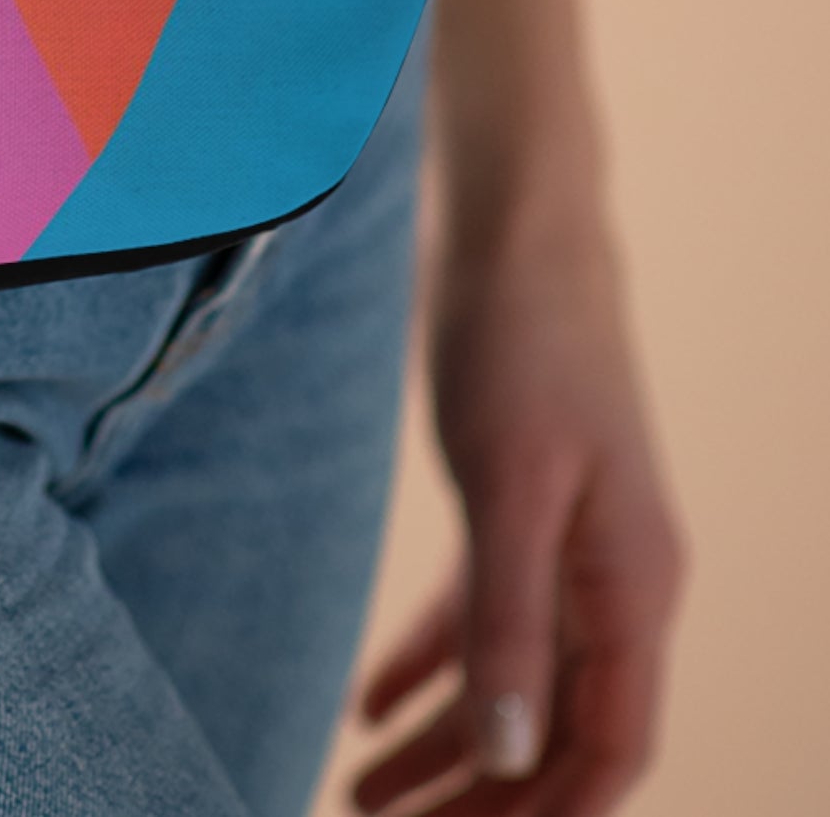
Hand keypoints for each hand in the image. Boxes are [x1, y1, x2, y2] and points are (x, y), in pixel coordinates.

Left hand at [351, 192, 686, 815]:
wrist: (515, 232)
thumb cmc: (522, 344)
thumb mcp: (510, 485)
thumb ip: (510, 619)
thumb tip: (512, 759)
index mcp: (634, 586)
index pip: (608, 748)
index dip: (544, 816)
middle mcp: (611, 579)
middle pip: (553, 729)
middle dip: (478, 798)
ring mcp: (567, 542)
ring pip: (511, 680)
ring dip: (442, 746)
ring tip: (356, 794)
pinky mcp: (517, 505)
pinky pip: (479, 615)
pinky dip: (428, 665)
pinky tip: (367, 706)